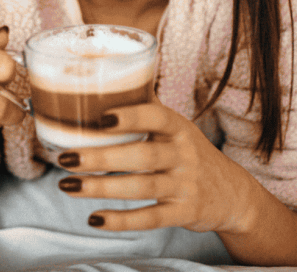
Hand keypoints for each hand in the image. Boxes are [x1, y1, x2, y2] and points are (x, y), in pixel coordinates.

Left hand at [54, 101, 262, 234]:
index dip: (131, 116)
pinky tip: (94, 219)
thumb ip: (146, 107)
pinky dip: (122, 221)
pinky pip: (151, 218)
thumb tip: (107, 76)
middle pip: (142, 155)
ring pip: (141, 187)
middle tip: (65, 156)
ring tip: (67, 185)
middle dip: (101, 158)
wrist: (232, 193)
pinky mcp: (184, 213)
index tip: (100, 117)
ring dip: (101, 188)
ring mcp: (185, 185)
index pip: (157, 117)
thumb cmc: (190, 152)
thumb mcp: (177, 127)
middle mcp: (184, 155)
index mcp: (178, 128)